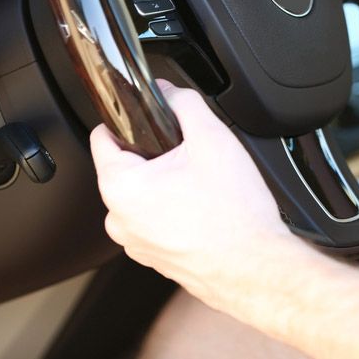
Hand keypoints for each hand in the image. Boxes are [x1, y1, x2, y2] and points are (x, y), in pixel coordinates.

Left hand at [90, 80, 301, 307]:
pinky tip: (203, 210)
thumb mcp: (212, 138)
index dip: (129, 120)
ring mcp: (135, 243)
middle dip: (155, 154)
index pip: (103, 136)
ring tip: (201, 188)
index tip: (152, 120)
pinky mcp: (154, 257)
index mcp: (121, 188)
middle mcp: (119, 220)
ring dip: (165, 184)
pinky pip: (154, 220)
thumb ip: (184, 103)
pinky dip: (173, 210)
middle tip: (191, 157)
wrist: (256, 268)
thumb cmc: (234, 216)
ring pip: (142, 194)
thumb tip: (167, 91)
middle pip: (126, 166)